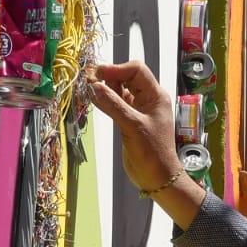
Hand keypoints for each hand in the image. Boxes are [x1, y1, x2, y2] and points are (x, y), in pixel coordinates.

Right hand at [91, 60, 206, 225]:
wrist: (157, 177)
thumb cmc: (152, 152)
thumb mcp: (132, 126)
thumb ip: (113, 105)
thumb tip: (94, 86)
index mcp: (155, 95)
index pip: (136, 70)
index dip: (117, 69)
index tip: (99, 74)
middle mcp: (148, 99)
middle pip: (127, 77)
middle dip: (110, 76)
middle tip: (91, 81)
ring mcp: (138, 109)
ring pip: (120, 90)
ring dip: (106, 88)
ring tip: (90, 88)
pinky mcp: (129, 120)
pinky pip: (116, 104)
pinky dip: (105, 100)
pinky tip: (94, 99)